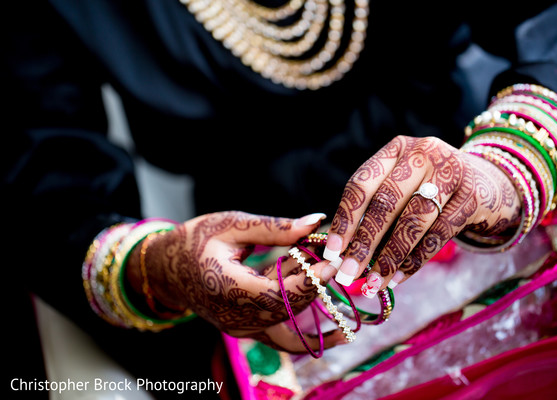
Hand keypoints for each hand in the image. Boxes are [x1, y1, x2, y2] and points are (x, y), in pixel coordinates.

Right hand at [127, 211, 347, 352]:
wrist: (168, 269)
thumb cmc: (197, 240)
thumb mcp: (232, 225)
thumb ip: (275, 228)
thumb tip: (317, 221)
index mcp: (227, 287)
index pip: (278, 294)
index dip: (308, 281)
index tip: (330, 261)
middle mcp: (234, 317)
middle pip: (288, 309)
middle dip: (316, 286)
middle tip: (337, 261)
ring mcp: (241, 329)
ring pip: (289, 326)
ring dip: (312, 302)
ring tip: (336, 286)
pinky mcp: (248, 330)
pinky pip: (283, 338)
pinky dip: (308, 331)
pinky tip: (339, 334)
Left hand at [322, 135, 521, 294]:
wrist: (493, 185)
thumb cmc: (433, 191)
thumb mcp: (405, 186)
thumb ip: (376, 211)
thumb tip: (342, 255)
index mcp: (396, 149)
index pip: (362, 183)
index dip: (345, 219)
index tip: (333, 251)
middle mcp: (423, 153)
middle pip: (384, 203)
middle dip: (363, 244)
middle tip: (347, 274)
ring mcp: (451, 172)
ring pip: (412, 222)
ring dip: (389, 258)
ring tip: (372, 283)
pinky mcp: (473, 196)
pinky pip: (437, 235)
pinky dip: (415, 261)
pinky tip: (397, 278)